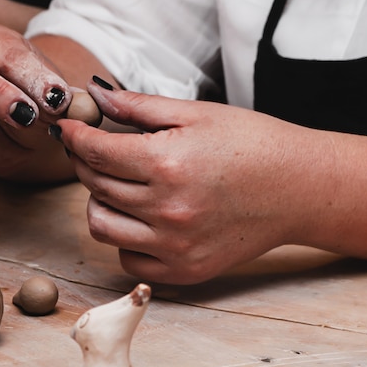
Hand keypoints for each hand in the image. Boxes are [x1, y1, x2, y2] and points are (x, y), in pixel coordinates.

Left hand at [58, 83, 326, 284]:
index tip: (69, 129)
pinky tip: (140, 219)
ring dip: (98, 202)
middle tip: (96, 150)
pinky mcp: (184, 271)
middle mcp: (167, 209)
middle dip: (86, 163)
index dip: (75, 137)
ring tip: (117, 186)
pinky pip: (129, 260)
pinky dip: (124, 239)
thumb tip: (94, 95)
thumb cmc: (252, 144)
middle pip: (95, 186)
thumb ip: (139, 106)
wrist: (298, 188)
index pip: (96, 152)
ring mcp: (175, 246)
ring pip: (102, 227)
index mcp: (167, 163)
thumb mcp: (197, 114)